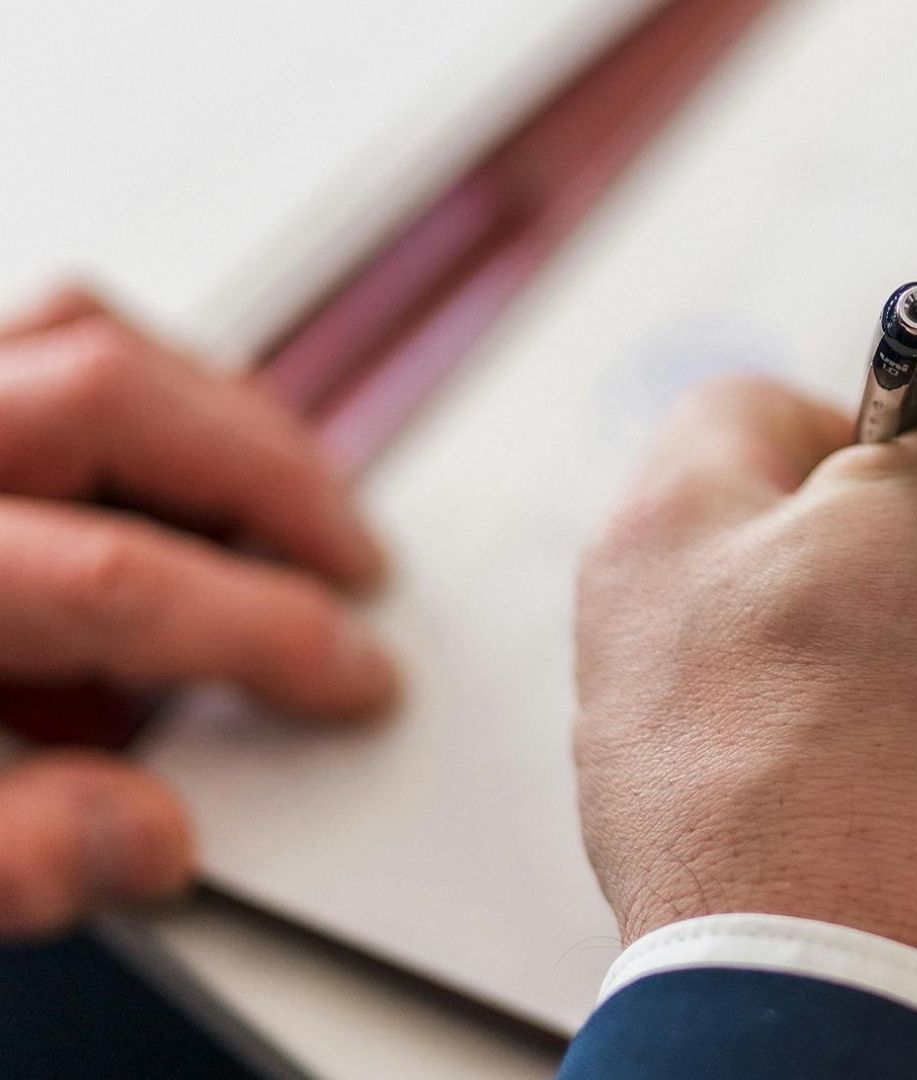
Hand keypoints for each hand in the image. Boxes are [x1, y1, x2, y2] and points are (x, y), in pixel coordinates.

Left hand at [0, 287, 395, 936]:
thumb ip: (11, 853)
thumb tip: (153, 838)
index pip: (119, 580)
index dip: (265, 635)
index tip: (352, 679)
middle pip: (108, 395)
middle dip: (270, 477)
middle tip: (352, 559)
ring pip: (79, 333)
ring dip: (211, 409)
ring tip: (291, 490)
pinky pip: (41, 336)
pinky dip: (135, 385)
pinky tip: (176, 458)